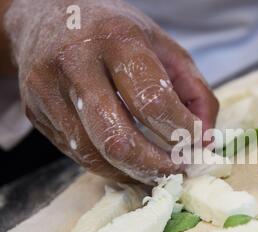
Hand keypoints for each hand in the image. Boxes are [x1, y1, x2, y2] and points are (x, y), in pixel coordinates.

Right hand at [4, 0, 217, 183]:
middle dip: (156, 165)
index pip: (152, 101)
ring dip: (134, 173)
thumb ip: (194, 91)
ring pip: (94, 155)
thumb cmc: (117, 32)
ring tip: (158, 172)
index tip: (196, 142)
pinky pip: (78, 155)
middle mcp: (76, 63)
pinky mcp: (36, 112)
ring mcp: (48, 90)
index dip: (181, 131)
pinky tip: (131, 165)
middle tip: (179, 169)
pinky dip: (111, 168)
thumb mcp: (165, 47)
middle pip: (118, 138)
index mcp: (116, 38)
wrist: (51, 16)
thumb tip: (206, 140)